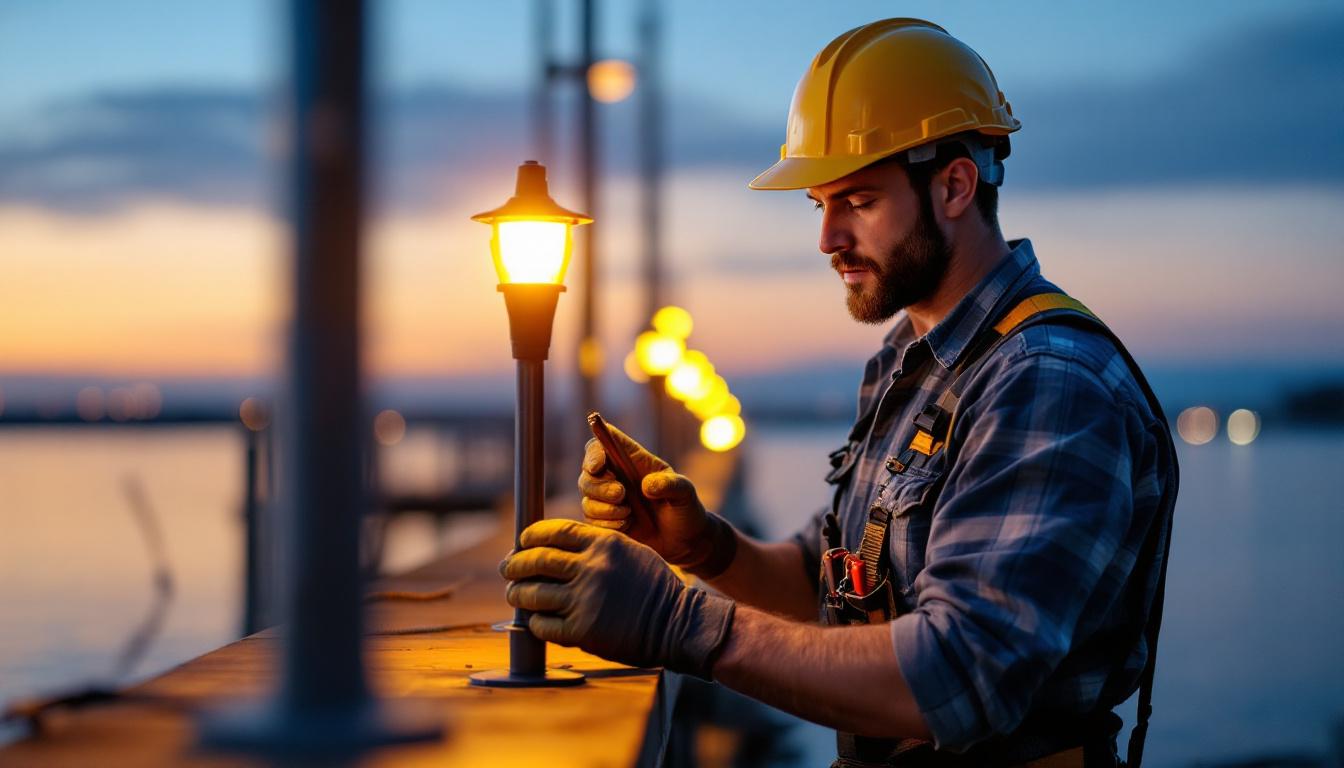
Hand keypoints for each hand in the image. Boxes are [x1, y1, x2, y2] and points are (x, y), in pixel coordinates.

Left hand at [502, 519, 734, 678]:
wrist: (676, 624)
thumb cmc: (652, 588)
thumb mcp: (629, 551)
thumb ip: (595, 545)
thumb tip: (555, 545)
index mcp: (604, 543)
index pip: (553, 531)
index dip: (530, 536)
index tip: (522, 542)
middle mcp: (592, 568)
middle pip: (536, 560)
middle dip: (515, 565)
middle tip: (508, 569)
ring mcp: (585, 600)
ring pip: (533, 594)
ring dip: (518, 594)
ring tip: (515, 594)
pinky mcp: (582, 631)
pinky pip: (543, 625)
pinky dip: (535, 622)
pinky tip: (537, 620)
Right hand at [578, 424, 729, 572]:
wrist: (684, 541)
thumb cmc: (685, 509)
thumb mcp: (685, 493)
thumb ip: (671, 485)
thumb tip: (647, 486)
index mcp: (632, 460)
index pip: (602, 446)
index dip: (594, 452)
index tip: (598, 465)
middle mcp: (615, 477)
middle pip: (587, 474)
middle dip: (599, 485)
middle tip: (621, 494)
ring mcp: (607, 500)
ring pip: (587, 498)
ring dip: (603, 507)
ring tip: (629, 514)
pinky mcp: (605, 521)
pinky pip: (591, 520)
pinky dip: (606, 523)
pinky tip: (627, 525)